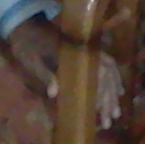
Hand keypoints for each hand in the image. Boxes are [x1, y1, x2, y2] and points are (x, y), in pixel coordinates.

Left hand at [6, 16, 123, 127]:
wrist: (27, 24)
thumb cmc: (29, 45)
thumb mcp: (33, 60)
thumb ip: (46, 74)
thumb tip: (53, 93)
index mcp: (74, 52)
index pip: (94, 73)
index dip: (100, 93)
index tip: (101, 111)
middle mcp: (86, 50)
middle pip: (105, 75)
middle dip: (109, 98)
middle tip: (110, 119)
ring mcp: (88, 50)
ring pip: (109, 72)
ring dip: (113, 92)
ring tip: (115, 113)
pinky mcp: (87, 51)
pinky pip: (107, 65)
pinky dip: (114, 79)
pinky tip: (117, 92)